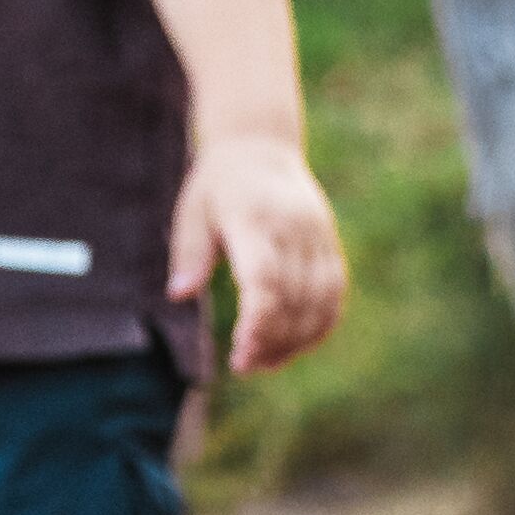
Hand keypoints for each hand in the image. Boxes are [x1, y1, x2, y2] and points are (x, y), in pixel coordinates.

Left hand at [174, 136, 350, 376]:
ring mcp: (318, 236)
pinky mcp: (331, 244)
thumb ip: (189, 253)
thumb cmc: (217, 187)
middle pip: (293, 297)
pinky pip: (335, 294)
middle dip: (272, 340)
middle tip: (244, 364)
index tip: (241, 352)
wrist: (262, 150)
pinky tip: (293, 346)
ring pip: (320, 301)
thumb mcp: (192, 212)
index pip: (265, 278)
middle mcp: (294, 227)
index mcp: (255, 218)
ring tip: (265, 362)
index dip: (258, 321)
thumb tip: (179, 294)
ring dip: (296, 340)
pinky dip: (319, 326)